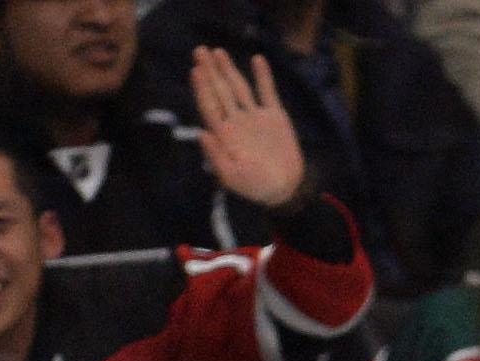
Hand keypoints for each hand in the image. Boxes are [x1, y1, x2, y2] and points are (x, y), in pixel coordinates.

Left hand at [191, 45, 306, 209]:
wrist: (283, 189)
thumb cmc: (254, 187)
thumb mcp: (232, 176)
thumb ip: (216, 156)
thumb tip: (201, 133)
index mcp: (224, 134)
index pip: (210, 106)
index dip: (202, 88)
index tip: (196, 70)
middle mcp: (237, 121)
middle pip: (220, 91)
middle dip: (210, 72)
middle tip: (200, 51)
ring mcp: (255, 117)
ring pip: (239, 87)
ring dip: (229, 69)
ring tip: (218, 52)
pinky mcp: (274, 117)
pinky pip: (267, 92)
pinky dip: (263, 76)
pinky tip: (257, 59)